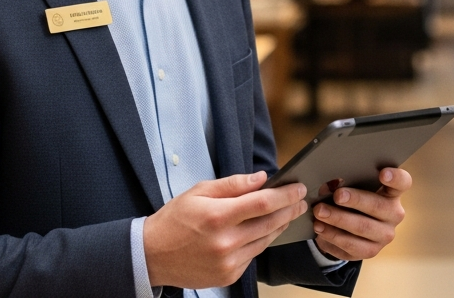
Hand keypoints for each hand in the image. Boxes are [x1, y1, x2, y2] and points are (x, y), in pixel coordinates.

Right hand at [144, 172, 306, 288]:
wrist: (152, 256)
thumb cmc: (174, 220)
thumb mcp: (198, 192)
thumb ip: (233, 185)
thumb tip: (261, 178)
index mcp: (217, 216)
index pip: (263, 203)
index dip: (286, 194)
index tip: (298, 187)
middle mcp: (225, 242)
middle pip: (270, 222)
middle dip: (290, 209)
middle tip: (301, 199)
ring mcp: (228, 262)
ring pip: (266, 240)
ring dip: (280, 225)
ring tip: (288, 212)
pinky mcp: (229, 275)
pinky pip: (254, 254)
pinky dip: (262, 241)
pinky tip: (265, 230)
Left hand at [311, 167, 411, 261]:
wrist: (352, 229)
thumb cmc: (354, 200)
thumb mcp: (353, 189)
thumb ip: (346, 183)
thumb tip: (327, 186)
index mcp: (392, 193)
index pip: (402, 183)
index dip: (395, 178)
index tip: (383, 173)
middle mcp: (394, 215)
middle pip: (378, 207)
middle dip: (355, 200)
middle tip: (337, 195)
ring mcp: (384, 236)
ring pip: (362, 228)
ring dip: (338, 220)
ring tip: (319, 213)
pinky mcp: (370, 251)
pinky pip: (351, 246)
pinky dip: (333, 237)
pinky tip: (320, 229)